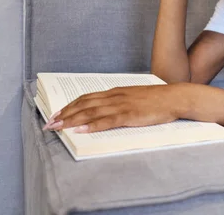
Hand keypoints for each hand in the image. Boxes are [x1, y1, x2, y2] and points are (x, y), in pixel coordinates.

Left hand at [43, 85, 185, 132]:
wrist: (174, 97)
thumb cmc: (157, 100)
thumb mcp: (135, 98)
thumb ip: (120, 102)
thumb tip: (106, 111)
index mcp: (116, 92)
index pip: (86, 97)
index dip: (70, 106)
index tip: (57, 113)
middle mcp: (115, 96)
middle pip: (84, 104)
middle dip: (65, 114)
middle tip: (49, 123)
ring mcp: (121, 105)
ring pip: (91, 112)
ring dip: (72, 120)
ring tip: (58, 127)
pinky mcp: (129, 115)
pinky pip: (107, 121)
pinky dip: (92, 126)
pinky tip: (81, 131)